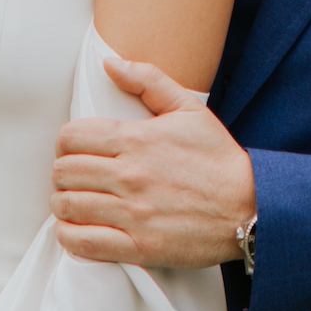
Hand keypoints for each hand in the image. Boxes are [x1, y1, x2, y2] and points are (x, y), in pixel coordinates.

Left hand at [51, 58, 255, 268]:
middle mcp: (130, 175)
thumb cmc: (218, 159)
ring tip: (73, 204)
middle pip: (64, 172)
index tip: (74, 151)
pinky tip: (75, 230)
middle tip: (74, 179)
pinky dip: (70, 236)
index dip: (65, 144)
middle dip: (62, 174)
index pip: (71, 137)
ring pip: (68, 206)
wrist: (248, 206)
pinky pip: (84, 242)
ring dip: (63, 205)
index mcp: (136, 140)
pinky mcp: (138, 246)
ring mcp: (133, 213)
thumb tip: (110, 64)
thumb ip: (148, 79)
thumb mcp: (188, 108)